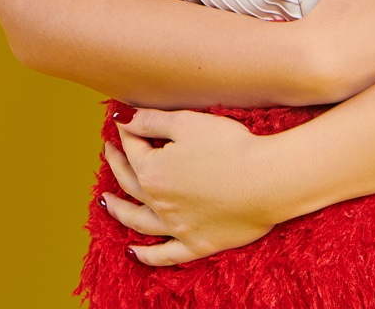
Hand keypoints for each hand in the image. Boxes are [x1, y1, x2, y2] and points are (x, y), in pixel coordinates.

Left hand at [100, 108, 284, 266]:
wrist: (268, 181)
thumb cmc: (230, 146)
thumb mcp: (186, 123)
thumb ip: (150, 121)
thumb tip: (123, 119)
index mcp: (152, 171)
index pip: (132, 148)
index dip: (128, 132)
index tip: (124, 122)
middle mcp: (158, 202)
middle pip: (129, 183)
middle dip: (116, 164)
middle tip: (109, 152)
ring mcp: (176, 227)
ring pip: (138, 221)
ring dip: (118, 210)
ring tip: (106, 203)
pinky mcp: (197, 244)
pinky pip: (164, 255)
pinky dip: (146, 255)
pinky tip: (133, 252)